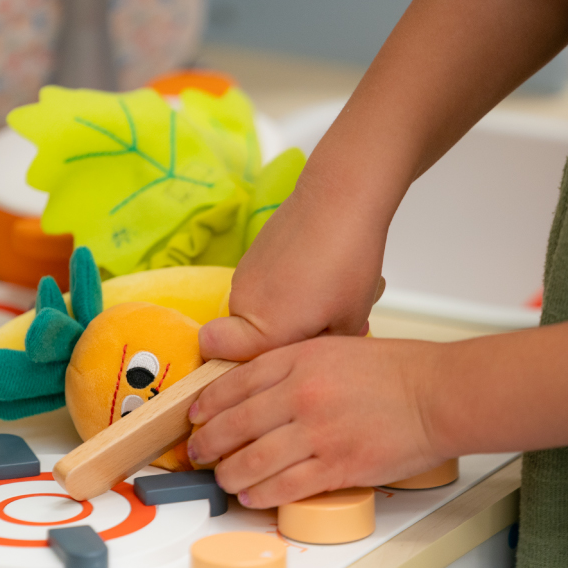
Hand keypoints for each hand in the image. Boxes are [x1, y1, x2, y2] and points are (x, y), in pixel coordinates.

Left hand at [187, 335, 448, 507]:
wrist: (437, 394)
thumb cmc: (395, 371)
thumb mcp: (334, 347)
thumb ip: (293, 365)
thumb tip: (256, 388)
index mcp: (298, 360)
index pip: (235, 383)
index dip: (207, 405)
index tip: (196, 418)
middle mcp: (301, 395)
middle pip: (234, 424)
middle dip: (208, 444)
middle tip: (199, 454)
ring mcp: (317, 432)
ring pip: (252, 460)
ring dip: (230, 474)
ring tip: (224, 480)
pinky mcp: (337, 466)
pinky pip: (285, 486)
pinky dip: (261, 494)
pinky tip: (252, 496)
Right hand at [199, 171, 392, 362]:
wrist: (339, 200)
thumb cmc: (347, 263)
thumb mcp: (349, 322)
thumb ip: (323, 348)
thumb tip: (318, 353)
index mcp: (264, 332)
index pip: (218, 358)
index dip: (238, 366)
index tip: (271, 363)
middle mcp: (243, 306)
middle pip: (248, 339)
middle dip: (281, 339)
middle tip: (321, 324)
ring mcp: (243, 277)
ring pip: (259, 311)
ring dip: (287, 311)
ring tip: (327, 294)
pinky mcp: (252, 255)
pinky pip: (264, 286)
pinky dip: (285, 287)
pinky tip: (318, 272)